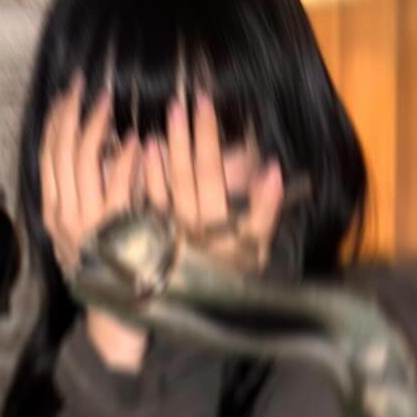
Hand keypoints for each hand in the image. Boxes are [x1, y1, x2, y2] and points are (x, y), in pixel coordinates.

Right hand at [40, 80, 145, 371]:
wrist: (118, 317)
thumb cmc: (108, 269)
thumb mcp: (87, 228)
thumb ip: (88, 192)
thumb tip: (101, 149)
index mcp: (53, 211)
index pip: (48, 154)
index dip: (57, 120)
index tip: (68, 92)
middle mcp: (63, 216)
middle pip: (59, 152)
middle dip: (72, 114)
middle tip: (87, 86)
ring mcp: (86, 224)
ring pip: (82, 163)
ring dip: (96, 129)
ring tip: (109, 104)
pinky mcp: (113, 232)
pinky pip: (116, 188)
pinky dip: (124, 162)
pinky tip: (136, 142)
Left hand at [145, 89, 284, 270]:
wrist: (201, 317)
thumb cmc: (233, 280)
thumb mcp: (255, 251)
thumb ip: (266, 212)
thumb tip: (272, 169)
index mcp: (216, 226)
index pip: (210, 171)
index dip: (207, 136)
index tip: (204, 102)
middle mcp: (187, 226)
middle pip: (184, 173)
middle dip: (184, 134)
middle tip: (180, 100)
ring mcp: (164, 233)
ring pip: (161, 185)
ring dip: (163, 151)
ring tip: (164, 119)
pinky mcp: (146, 241)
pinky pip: (143, 204)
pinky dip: (145, 175)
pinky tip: (145, 150)